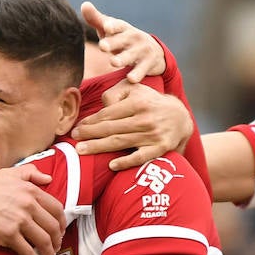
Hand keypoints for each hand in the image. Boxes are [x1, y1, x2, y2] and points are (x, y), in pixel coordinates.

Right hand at [0, 166, 66, 254]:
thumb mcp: (8, 174)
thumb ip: (30, 173)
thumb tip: (48, 178)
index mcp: (30, 190)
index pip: (56, 208)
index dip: (62, 222)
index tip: (61, 230)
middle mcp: (28, 205)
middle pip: (53, 227)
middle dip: (58, 240)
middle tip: (56, 247)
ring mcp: (19, 221)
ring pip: (43, 241)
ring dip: (49, 253)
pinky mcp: (8, 235)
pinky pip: (27, 251)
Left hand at [71, 81, 192, 170]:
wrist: (181, 118)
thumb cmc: (152, 103)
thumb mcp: (136, 89)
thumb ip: (116, 93)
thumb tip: (101, 106)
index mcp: (137, 102)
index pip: (108, 113)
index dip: (91, 121)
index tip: (78, 127)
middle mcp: (144, 118)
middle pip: (111, 128)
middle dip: (89, 133)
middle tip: (74, 138)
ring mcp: (152, 135)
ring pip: (120, 142)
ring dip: (99, 147)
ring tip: (81, 150)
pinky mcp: (159, 149)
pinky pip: (140, 157)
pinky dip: (126, 161)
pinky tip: (112, 165)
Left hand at [81, 1, 163, 82]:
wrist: (153, 52)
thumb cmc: (123, 39)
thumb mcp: (111, 29)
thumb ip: (96, 19)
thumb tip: (84, 4)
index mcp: (123, 28)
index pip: (118, 25)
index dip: (112, 26)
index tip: (106, 26)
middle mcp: (134, 37)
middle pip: (123, 40)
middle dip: (113, 42)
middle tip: (103, 46)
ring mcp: (142, 51)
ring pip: (131, 55)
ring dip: (123, 58)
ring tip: (113, 62)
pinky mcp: (148, 64)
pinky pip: (142, 70)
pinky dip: (137, 74)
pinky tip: (131, 79)